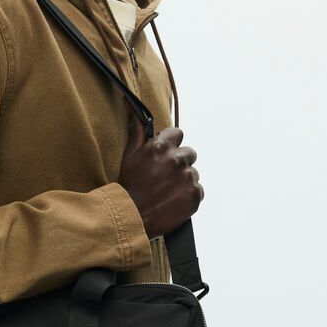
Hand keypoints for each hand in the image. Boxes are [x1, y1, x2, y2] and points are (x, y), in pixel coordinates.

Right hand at [118, 105, 204, 239]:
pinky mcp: (195, 195)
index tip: (164, 154)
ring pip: (192, 173)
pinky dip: (188, 195)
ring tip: (167, 191)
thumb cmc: (129, 186)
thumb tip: (133, 109)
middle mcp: (177, 159)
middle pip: (189, 153)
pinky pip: (198, 190)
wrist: (132, 217)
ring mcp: (188, 177)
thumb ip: (137, 132)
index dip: (170, 144)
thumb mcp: (129, 156)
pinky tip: (173, 200)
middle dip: (179, 162)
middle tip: (165, 176)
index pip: (177, 134)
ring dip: (183, 179)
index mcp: (161, 147)